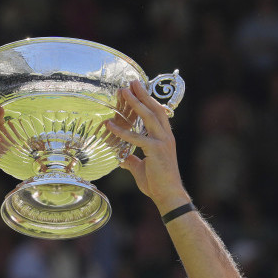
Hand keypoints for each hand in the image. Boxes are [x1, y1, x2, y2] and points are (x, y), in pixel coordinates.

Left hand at [105, 80, 188, 210]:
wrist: (168, 195)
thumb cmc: (157, 183)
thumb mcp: (142, 168)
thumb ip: (133, 160)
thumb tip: (122, 158)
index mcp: (165, 138)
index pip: (157, 114)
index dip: (148, 100)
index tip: (138, 89)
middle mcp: (166, 137)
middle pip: (154, 109)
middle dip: (142, 94)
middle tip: (132, 82)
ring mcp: (162, 142)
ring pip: (148, 117)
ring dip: (135, 102)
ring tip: (124, 91)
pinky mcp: (155, 150)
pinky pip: (136, 137)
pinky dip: (121, 131)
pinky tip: (109, 125)